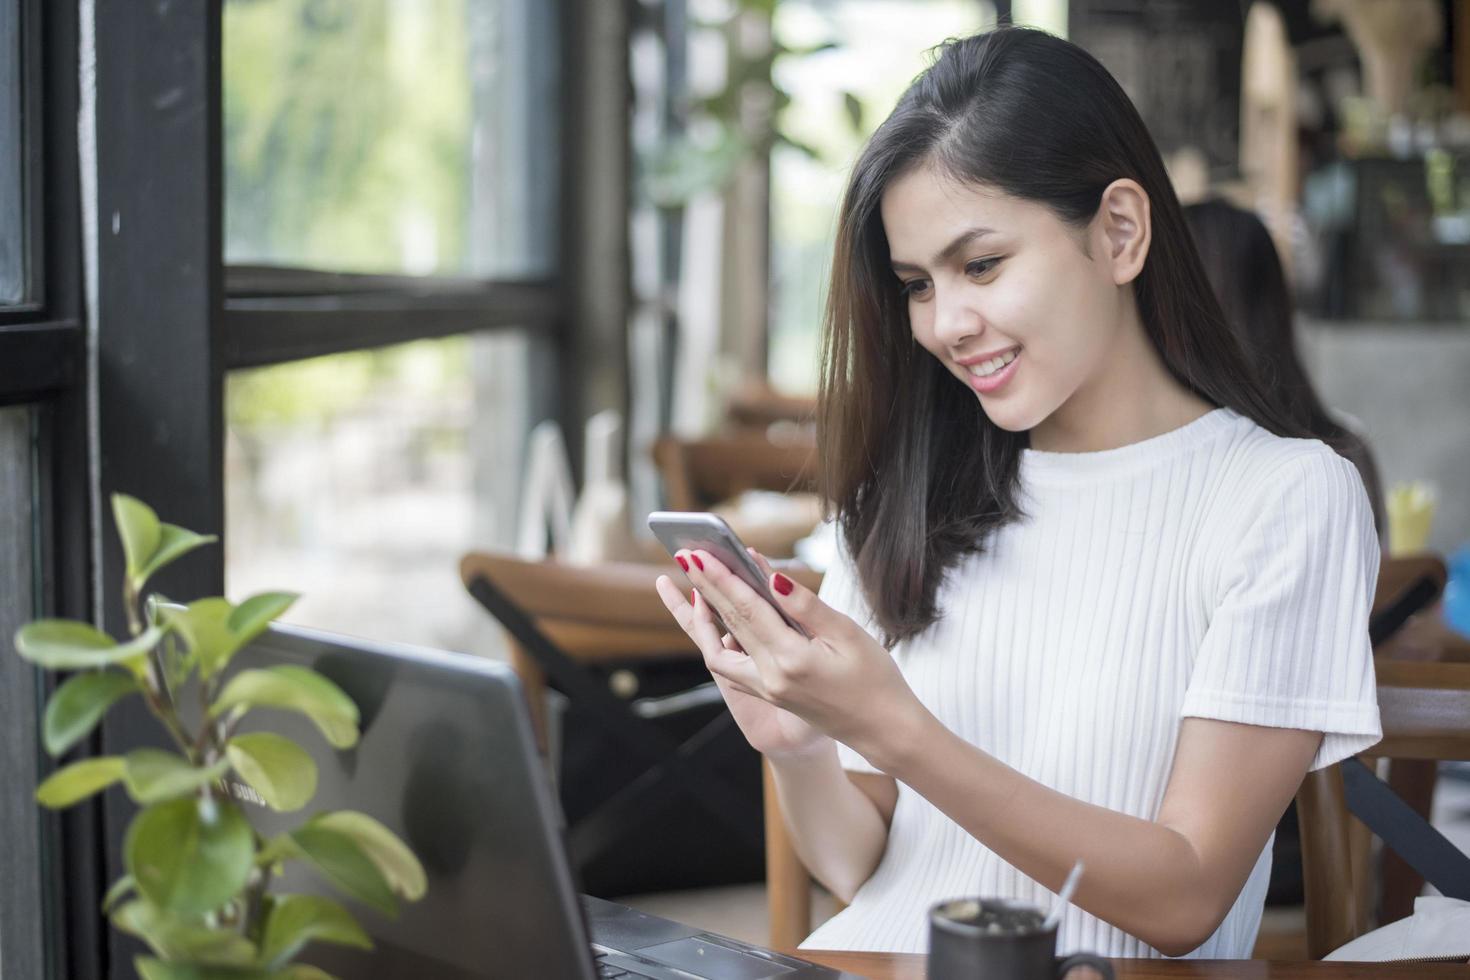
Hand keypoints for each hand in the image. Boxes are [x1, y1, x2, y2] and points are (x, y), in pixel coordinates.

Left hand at [655, 547, 928, 770]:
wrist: (884, 730)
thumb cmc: (875, 680)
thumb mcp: (848, 634)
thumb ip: (806, 606)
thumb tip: (772, 577)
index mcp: (791, 659)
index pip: (747, 609)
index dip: (722, 578)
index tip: (700, 553)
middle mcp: (771, 677)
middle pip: (729, 624)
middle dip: (705, 587)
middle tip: (686, 555)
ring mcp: (767, 690)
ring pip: (720, 650)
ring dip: (703, 619)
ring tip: (693, 589)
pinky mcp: (770, 695)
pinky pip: (732, 667)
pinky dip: (720, 642)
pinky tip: (721, 621)